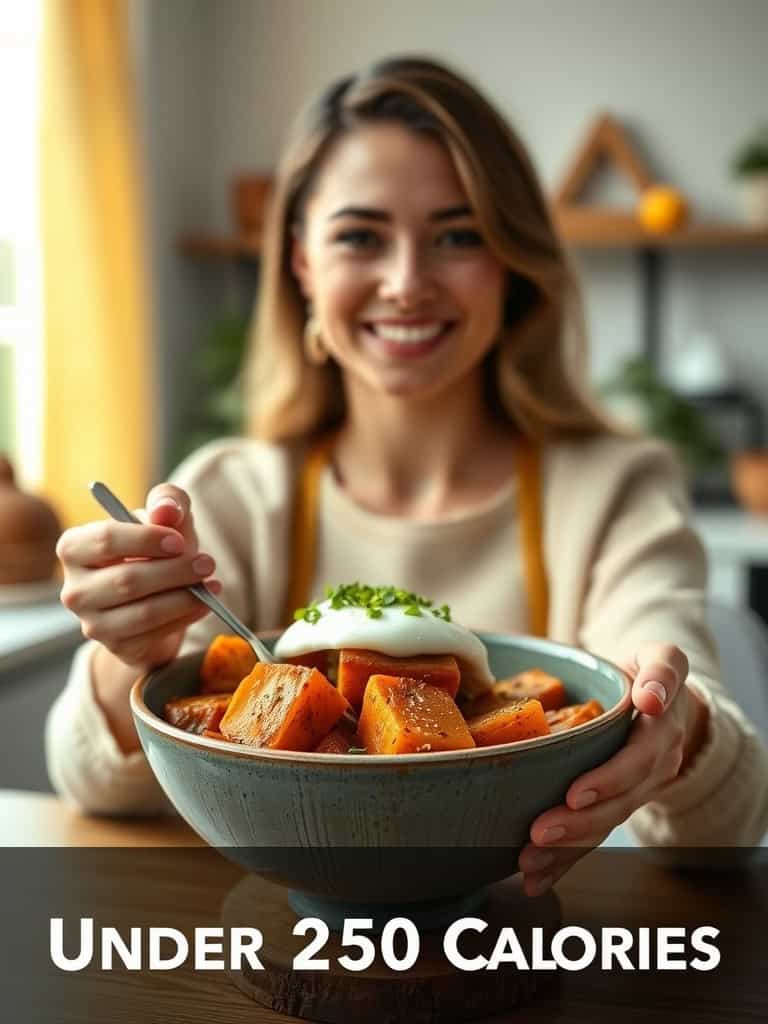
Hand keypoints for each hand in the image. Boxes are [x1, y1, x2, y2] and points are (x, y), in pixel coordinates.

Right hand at [57, 484, 220, 671]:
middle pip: (127, 580)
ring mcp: (92, 623)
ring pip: (143, 613)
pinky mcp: (117, 647)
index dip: (146, 539)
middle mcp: (74, 589)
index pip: (106, 540)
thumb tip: (166, 510)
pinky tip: (204, 604)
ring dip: (184, 598)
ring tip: (212, 585)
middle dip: (174, 572)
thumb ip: (168, 502)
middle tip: (207, 563)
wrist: (157, 596)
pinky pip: (155, 634)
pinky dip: (185, 617)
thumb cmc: (157, 549)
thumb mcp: (166, 517)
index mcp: (75, 548)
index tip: (179, 541)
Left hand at [518, 643, 706, 896]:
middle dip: (577, 821)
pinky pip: (594, 836)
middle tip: (539, 832)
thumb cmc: (648, 674)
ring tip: (530, 860)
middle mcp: (653, 765)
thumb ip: (662, 669)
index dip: (608, 778)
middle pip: (616, 801)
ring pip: (604, 824)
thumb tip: (651, 697)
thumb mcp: (661, 657)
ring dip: (567, 848)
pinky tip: (535, 877)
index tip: (575, 793)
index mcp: (660, 729)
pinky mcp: (618, 805)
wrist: (664, 702)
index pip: (636, 758)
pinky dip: (565, 862)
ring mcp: (637, 790)